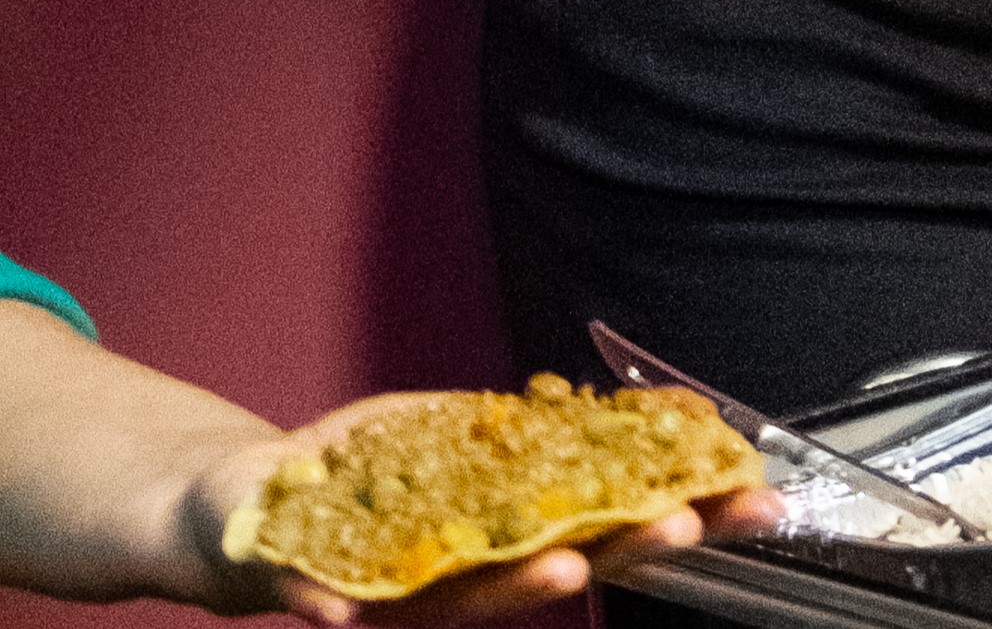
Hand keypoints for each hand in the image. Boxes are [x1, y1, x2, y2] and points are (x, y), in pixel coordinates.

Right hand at [193, 398, 780, 624]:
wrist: (249, 507)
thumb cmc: (272, 538)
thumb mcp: (280, 568)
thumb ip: (307, 589)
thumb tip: (332, 614)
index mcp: (420, 586)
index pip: (490, 590)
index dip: (532, 583)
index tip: (575, 570)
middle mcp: (466, 550)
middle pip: (560, 547)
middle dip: (631, 538)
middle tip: (694, 521)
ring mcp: (484, 504)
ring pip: (580, 501)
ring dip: (646, 493)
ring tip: (707, 492)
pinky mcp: (481, 455)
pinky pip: (555, 443)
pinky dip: (608, 434)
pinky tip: (667, 417)